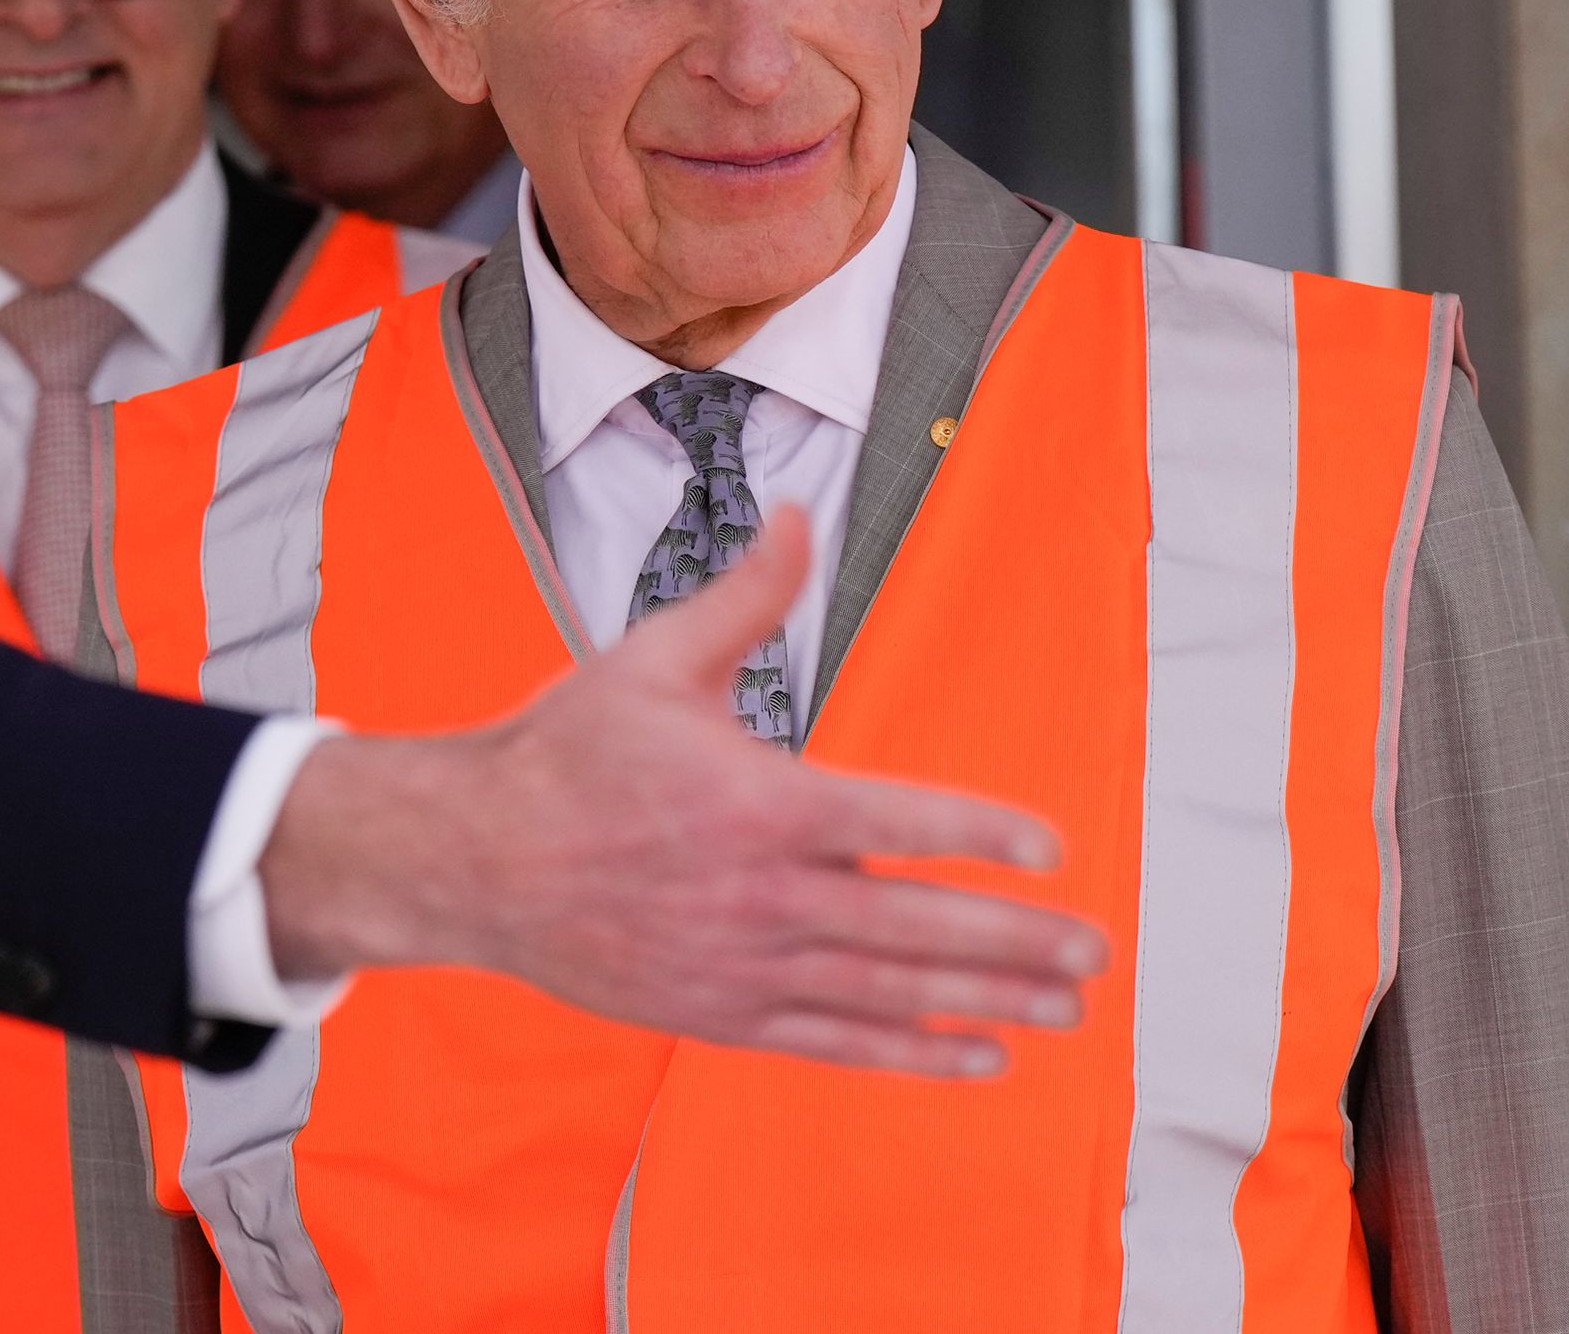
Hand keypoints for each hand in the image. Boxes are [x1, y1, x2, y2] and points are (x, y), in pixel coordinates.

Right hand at [256, 517, 1105, 1075]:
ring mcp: (743, 965)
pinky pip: (836, 1040)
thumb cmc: (565, 753)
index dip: (979, 837)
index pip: (895, 826)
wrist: (472, 861)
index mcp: (756, 804)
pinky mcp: (722, 1014)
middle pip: (913, 927)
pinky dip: (911, 1053)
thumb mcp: (655, 660)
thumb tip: (796, 513)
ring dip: (986, 1001)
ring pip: (887, 994)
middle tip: (1096, 952)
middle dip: (1015, 941)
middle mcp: (760, 897)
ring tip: (1066, 1007)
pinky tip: (979, 1056)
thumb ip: (747, 596)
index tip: (1050, 849)